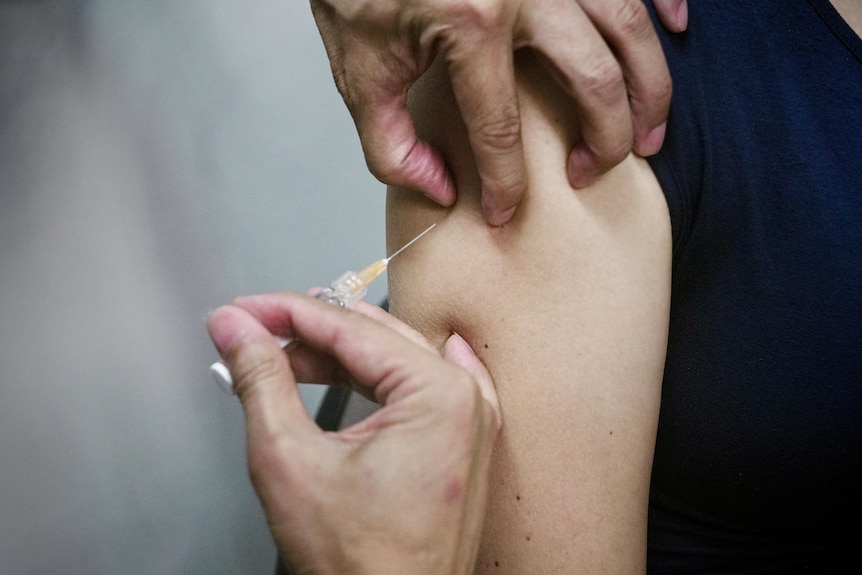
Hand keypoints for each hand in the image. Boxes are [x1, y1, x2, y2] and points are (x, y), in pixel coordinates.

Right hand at [207, 293, 501, 574]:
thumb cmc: (361, 565)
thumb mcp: (289, 460)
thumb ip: (261, 381)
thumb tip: (237, 331)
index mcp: (438, 394)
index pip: (348, 327)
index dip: (284, 314)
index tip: (242, 313)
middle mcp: (466, 400)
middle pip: (372, 339)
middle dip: (305, 334)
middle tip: (252, 332)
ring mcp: (472, 423)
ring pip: (393, 362)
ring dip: (334, 357)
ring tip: (281, 361)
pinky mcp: (462, 446)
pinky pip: (421, 386)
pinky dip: (378, 376)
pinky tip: (360, 362)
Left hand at [310, 0, 686, 225]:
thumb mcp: (358, 71)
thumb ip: (391, 146)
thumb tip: (442, 190)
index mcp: (470, 23)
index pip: (502, 130)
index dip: (506, 184)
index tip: (505, 211)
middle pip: (593, 79)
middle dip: (606, 140)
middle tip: (598, 173)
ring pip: (628, 27)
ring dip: (650, 86)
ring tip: (649, 136)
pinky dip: (663, 1)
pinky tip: (674, 33)